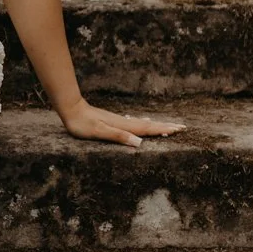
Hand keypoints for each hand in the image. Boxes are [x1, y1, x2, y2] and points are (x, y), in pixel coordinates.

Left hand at [57, 98, 185, 147]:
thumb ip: (118, 137)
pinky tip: (142, 123)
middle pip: (148, 125)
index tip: (178, 129)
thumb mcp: (99, 132)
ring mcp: (118, 121)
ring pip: (142, 123)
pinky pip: (133, 123)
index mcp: (122, 126)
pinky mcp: (112, 121)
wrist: (71, 108)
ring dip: (156, 125)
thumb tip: (139, 143)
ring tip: (168, 126)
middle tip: (181, 127)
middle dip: (165, 126)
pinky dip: (143, 125)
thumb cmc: (82, 123)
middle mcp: (123, 122)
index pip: (147, 129)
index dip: (163, 130)